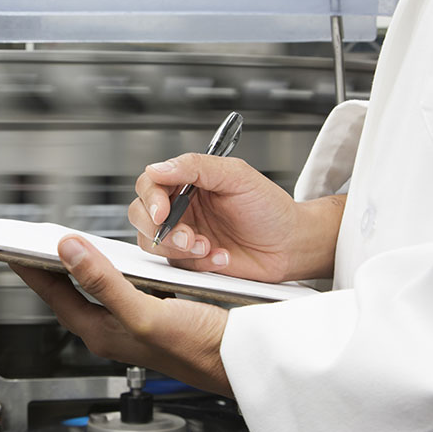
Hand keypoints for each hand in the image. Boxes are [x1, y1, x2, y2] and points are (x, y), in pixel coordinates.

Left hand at [11, 235, 231, 395]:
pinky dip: (113, 269)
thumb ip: (103, 282)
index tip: (13, 248)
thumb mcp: (145, 313)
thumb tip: (68, 252)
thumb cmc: (200, 348)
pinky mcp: (153, 313)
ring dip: (82, 266)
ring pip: (96, 289)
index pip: (54, 295)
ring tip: (66, 246)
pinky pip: (122, 287)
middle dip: (51, 267)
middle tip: (35, 243)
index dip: (31, 270)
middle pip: (70, 292)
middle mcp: (114, 328)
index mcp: (103, 332)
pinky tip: (118, 258)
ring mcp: (133, 322)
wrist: (242, 359)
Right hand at [129, 154, 343, 281]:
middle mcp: (181, 208)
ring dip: (177, 248)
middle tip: (186, 236)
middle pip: (140, 215)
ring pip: (151, 243)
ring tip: (207, 246)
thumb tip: (158, 168)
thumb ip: (195, 166)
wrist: (292, 246)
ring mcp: (183, 235)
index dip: (150, 198)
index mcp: (188, 182)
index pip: (150, 184)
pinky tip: (222, 257)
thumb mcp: (237, 176)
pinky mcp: (190, 261)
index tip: (162, 211)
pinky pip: (176, 265)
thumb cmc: (270, 208)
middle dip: (159, 229)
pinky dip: (198, 263)